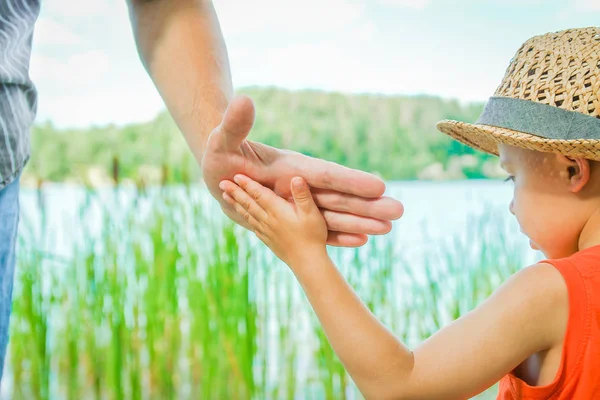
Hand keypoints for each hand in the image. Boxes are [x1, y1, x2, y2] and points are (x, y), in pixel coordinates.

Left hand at [201, 95, 403, 246]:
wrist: (222, 172)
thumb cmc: (220, 152)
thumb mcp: (222, 139)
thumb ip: (235, 123)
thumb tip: (243, 99)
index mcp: (291, 167)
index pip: (326, 174)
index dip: (350, 180)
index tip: (379, 186)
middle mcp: (301, 184)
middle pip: (339, 196)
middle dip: (367, 205)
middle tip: (399, 212)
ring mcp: (299, 202)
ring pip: (335, 213)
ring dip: (361, 221)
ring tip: (389, 228)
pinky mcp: (292, 216)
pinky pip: (320, 227)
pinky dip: (339, 234)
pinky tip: (362, 240)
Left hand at [220, 174, 326, 265]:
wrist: (307, 262)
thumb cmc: (312, 236)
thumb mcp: (312, 213)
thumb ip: (302, 195)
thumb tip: (296, 178)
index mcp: (277, 211)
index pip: (259, 194)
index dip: (247, 184)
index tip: (236, 176)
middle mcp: (268, 220)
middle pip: (249, 203)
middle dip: (235, 192)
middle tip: (221, 183)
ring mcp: (267, 231)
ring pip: (248, 214)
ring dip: (236, 204)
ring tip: (225, 196)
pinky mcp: (268, 240)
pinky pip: (252, 225)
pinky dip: (244, 217)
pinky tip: (242, 215)